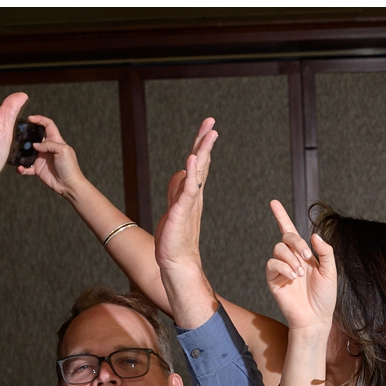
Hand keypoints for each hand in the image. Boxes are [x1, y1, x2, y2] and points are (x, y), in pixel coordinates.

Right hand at [20, 114, 83, 194]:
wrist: (69, 185)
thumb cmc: (70, 167)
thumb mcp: (62, 151)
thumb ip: (49, 144)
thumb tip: (35, 145)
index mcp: (55, 140)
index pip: (48, 125)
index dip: (40, 119)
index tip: (30, 118)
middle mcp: (47, 148)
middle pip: (35, 136)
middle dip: (27, 134)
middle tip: (18, 133)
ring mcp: (41, 158)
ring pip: (28, 152)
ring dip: (21, 152)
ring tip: (15, 151)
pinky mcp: (38, 169)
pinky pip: (26, 167)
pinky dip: (21, 168)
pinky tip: (19, 168)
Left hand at [155, 118, 218, 277]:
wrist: (176, 263)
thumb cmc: (175, 238)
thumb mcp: (174, 207)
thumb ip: (177, 189)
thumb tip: (180, 172)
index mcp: (191, 193)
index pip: (198, 163)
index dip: (202, 144)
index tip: (208, 126)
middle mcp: (193, 195)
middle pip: (200, 162)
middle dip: (205, 141)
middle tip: (211, 122)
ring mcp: (188, 203)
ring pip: (197, 172)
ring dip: (203, 152)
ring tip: (209, 135)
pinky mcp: (181, 212)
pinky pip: (187, 190)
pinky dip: (190, 174)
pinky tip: (192, 160)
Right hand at [265, 201, 337, 330]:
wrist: (316, 318)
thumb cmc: (324, 297)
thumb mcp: (331, 271)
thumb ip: (325, 251)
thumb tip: (314, 235)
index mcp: (304, 254)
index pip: (290, 231)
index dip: (281, 216)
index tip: (273, 202)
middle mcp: (291, 258)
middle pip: (286, 236)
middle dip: (297, 242)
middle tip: (308, 257)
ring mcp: (281, 268)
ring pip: (278, 248)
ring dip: (291, 258)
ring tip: (301, 274)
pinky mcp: (273, 279)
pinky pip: (272, 264)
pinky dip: (283, 267)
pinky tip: (293, 277)